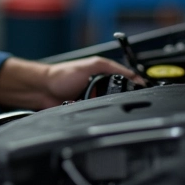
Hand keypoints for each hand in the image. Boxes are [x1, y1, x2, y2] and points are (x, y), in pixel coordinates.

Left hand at [0, 56, 142, 110]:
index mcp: (101, 77)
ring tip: (88, 102)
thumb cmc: (61, 75)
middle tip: (103, 98)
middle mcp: (98, 90)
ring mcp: (90, 102)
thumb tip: (131, 73)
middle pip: (116, 100)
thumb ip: (109, 67)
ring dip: (99, 109)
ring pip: (105, 111)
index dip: (133, 88)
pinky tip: (82, 109)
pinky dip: (89, 116)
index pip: (124, 83)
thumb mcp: (90, 65)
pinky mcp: (83, 113)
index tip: (142, 92)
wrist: (42, 90)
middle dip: (113, 102)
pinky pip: (92, 118)